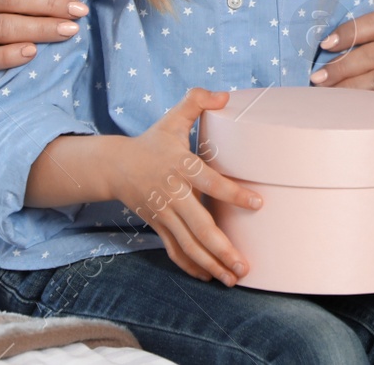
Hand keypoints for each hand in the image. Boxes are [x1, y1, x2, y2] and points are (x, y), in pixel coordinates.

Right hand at [110, 88, 261, 285]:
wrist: (114, 166)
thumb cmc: (152, 141)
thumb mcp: (172, 117)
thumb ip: (197, 101)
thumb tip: (224, 96)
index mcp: (181, 167)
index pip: (210, 182)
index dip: (233, 193)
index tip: (258, 202)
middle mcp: (173, 194)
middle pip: (200, 226)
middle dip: (223, 248)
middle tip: (245, 264)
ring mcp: (165, 214)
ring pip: (189, 245)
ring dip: (211, 264)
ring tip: (234, 278)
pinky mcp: (159, 226)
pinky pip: (175, 251)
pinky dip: (191, 266)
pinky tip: (209, 277)